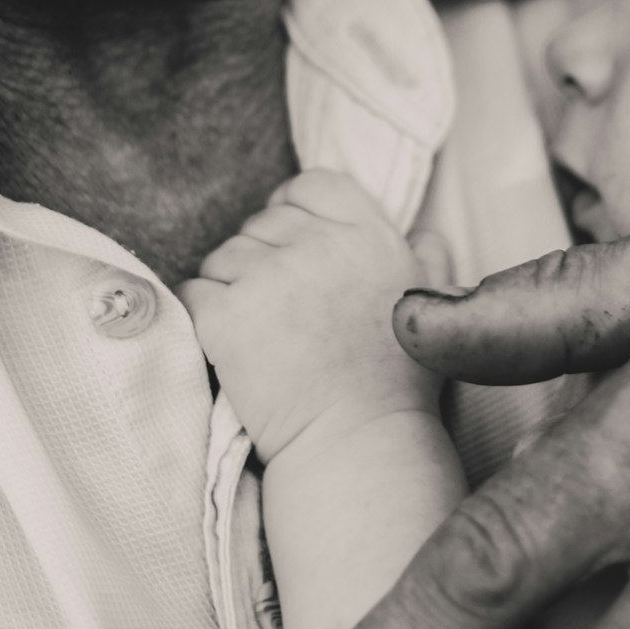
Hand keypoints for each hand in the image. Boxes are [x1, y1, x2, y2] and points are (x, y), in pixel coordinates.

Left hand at [179, 169, 435, 461]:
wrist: (358, 444)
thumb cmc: (398, 384)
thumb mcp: (434, 306)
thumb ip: (429, 257)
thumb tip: (422, 230)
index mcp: (369, 236)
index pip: (312, 184)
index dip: (295, 208)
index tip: (292, 245)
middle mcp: (321, 245)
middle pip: (264, 221)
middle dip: (262, 255)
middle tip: (276, 306)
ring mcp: (270, 277)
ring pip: (224, 254)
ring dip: (231, 284)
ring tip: (259, 331)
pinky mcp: (226, 315)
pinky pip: (195, 290)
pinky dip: (204, 313)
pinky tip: (230, 344)